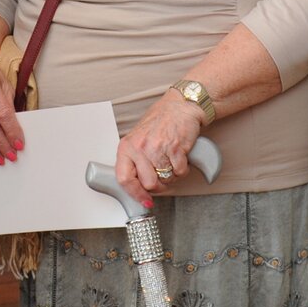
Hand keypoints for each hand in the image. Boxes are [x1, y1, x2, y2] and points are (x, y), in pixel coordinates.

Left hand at [114, 91, 204, 207]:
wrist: (180, 106)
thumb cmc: (160, 122)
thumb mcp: (138, 139)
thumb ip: (134, 161)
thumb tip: (136, 188)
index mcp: (127, 147)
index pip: (124, 179)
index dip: (135, 194)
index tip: (144, 200)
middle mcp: (140, 148)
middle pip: (148, 184)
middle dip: (159, 184)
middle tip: (163, 175)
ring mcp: (157, 147)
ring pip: (166, 179)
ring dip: (172, 176)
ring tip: (171, 162)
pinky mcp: (175, 148)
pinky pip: (180, 171)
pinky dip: (183, 168)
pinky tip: (180, 157)